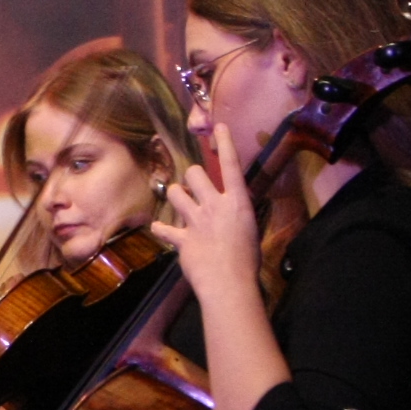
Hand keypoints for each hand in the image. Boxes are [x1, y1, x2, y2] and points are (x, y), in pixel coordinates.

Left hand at [148, 126, 261, 307]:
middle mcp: (215, 206)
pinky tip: (161, 231)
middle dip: (192, 177)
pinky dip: (162, 230)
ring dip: (176, 196)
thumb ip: (236, 216)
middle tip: (194, 188)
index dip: (225, 143)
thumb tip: (230, 212)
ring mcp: (196, 221)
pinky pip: (163, 229)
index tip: (219, 126)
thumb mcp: (249, 230)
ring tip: (181, 204)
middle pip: (195, 173)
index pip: (231, 166)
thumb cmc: (247, 260)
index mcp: (237, 202)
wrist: (229, 283)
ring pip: (175, 193)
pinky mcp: (181, 239)